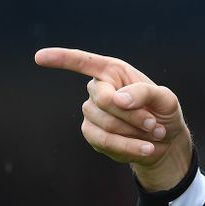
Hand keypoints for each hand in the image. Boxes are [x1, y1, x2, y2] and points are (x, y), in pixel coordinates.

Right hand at [34, 47, 191, 190]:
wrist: (165, 142)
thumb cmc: (164, 113)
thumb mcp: (166, 98)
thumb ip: (145, 93)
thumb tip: (117, 99)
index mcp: (114, 71)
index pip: (84, 62)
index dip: (61, 59)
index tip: (38, 57)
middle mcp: (98, 89)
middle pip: (104, 100)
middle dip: (133, 115)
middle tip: (155, 124)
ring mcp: (91, 112)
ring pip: (104, 123)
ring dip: (133, 132)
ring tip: (154, 134)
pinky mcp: (92, 134)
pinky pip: (104, 141)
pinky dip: (129, 146)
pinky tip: (145, 148)